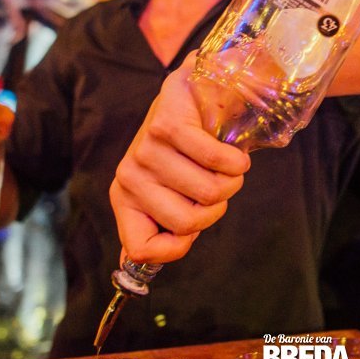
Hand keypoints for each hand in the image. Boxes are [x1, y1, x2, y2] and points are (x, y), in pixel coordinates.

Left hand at [109, 53, 250, 264]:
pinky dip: (236, 161)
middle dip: (216, 207)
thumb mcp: (168, 190)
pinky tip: (234, 154)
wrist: (196, 93)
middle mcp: (128, 177)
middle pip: (188, 223)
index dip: (179, 246)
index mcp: (124, 200)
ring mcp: (145, 150)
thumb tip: (134, 265)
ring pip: (208, 193)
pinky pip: (215, 161)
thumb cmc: (184, 151)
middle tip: (217, 185)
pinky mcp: (166, 125)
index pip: (141, 250)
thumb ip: (156, 227)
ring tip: (226, 165)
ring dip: (231, 181)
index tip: (193, 227)